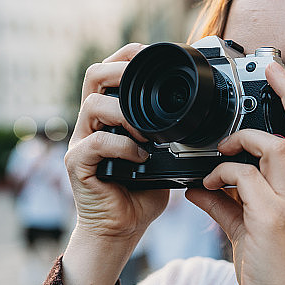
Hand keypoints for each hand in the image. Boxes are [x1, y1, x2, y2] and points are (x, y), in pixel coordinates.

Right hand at [62, 43, 168, 284]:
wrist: (121, 229)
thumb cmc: (141, 192)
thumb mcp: (165, 154)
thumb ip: (173, 132)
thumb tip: (207, 114)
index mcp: (109, 114)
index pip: (110, 70)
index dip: (128, 56)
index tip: (151, 54)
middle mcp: (91, 123)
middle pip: (93, 76)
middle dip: (120, 71)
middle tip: (143, 83)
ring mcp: (81, 142)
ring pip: (92, 106)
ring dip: (124, 113)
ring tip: (148, 131)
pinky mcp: (77, 164)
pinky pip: (95, 144)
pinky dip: (121, 146)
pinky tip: (140, 157)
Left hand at [185, 63, 284, 284]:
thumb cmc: (273, 270)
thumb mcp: (252, 228)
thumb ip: (226, 202)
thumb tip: (197, 184)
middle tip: (276, 67)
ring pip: (276, 147)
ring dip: (243, 140)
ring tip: (222, 151)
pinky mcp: (271, 218)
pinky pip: (243, 178)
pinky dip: (220, 174)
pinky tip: (206, 184)